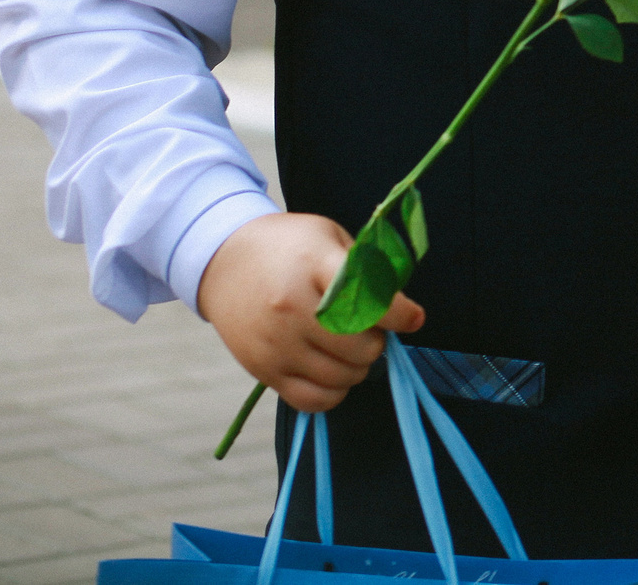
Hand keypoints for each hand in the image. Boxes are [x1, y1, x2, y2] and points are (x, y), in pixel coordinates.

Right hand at [197, 212, 424, 410]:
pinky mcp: (261, 369)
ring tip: (352, 347)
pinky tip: (335, 371)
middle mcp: (290, 307)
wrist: (224, 260)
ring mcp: (274, 342)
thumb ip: (368, 268)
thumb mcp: (331, 237)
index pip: (368, 298)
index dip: (400, 314)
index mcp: (313, 265)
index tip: (413, 318)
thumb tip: (405, 311)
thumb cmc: (290, 247)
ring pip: (340, 377)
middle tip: (371, 329)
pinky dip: (334, 393)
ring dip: (359, 367)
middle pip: (359, 345)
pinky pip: (311, 400)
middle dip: (378, 341)